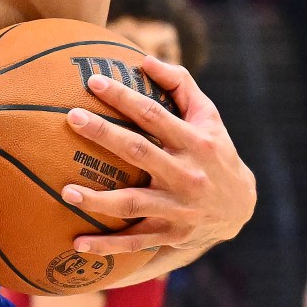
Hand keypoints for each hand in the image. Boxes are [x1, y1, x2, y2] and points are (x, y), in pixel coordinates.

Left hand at [62, 56, 256, 255]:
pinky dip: (107, 247)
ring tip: (65, 192)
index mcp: (195, 141)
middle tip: (71, 117)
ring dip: (98, 200)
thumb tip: (145, 59)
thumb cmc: (214, 150)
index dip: (124, 96)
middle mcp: (187, 174)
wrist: (241, 206)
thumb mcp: (208, 116)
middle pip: (139, 151)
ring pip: (133, 203)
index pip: (154, 114)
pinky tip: (77, 244)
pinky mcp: (171, 234)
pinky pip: (135, 242)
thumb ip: (180, 85)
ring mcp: (179, 208)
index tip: (94, 81)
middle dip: (104, 133)